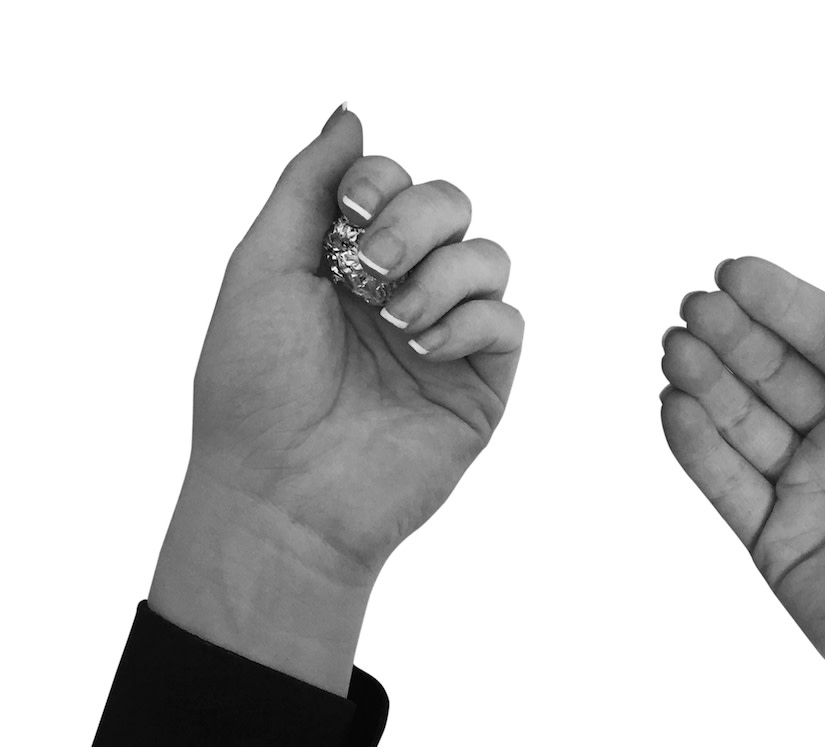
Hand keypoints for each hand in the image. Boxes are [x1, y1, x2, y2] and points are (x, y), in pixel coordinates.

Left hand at [149, 106, 522, 694]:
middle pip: (451, 204)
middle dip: (415, 222)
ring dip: (442, 274)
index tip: (350, 215)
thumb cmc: (256, 388)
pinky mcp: (479, 383)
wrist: (283, 493)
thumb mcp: (262, 268)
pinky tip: (421, 349)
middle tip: (371, 270)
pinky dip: (469, 322)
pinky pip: (507, 320)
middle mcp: (401, 291)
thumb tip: (350, 114)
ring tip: (394, 322)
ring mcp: (444, 336)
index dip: (382, 183)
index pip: (394, 184)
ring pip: (490, 256)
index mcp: (347, 262)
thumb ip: (307, 186)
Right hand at [659, 233, 824, 746]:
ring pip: (744, 421)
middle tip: (692, 307)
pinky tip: (674, 407)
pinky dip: (697, 446)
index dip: (782, 302)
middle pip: (778, 372)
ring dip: (707, 382)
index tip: (733, 270)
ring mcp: (812, 491)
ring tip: (674, 348)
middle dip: (735, 337)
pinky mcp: (777, 542)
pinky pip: (727, 484)